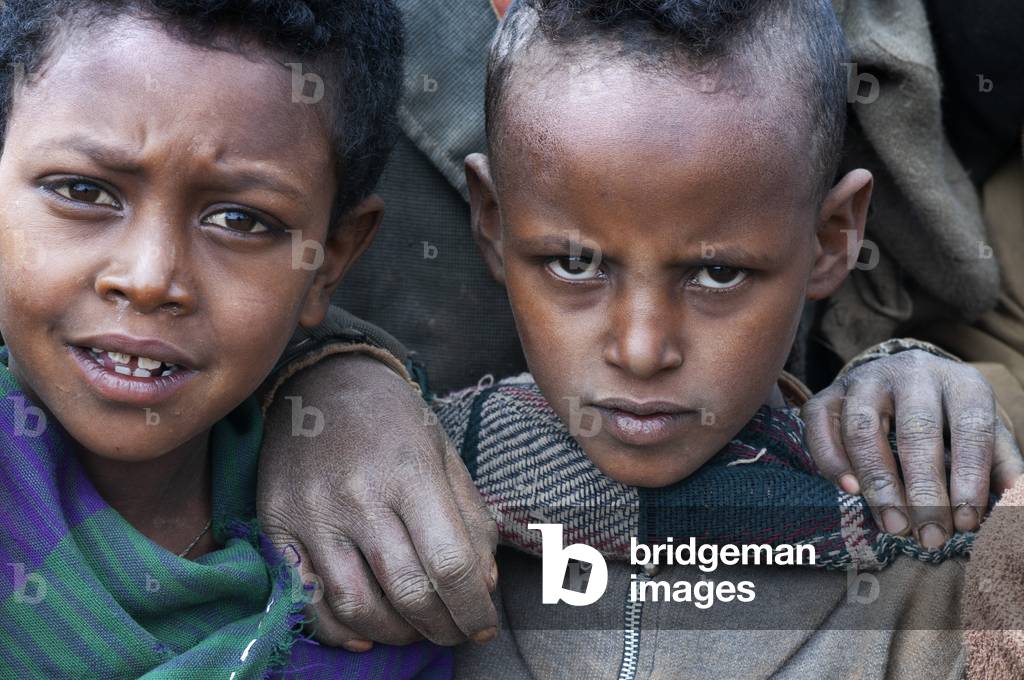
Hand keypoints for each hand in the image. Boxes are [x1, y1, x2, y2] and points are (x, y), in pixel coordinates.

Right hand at [257, 354, 497, 650]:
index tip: (484, 627)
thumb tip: (484, 585)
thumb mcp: (444, 453)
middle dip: (441, 627)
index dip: (474, 609)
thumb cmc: (394, 419)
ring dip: (395, 634)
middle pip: (407, 591)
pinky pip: (306, 599)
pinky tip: (367, 634)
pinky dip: (338, 631)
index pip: (450, 564)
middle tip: (455, 633)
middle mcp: (359, 496)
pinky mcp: (276, 525)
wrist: (321, 380)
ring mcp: (312, 513)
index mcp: (411, 472)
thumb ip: (470, 518)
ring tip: (416, 630)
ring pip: (356, 605)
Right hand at [803, 349, 1023, 548]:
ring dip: (878, 481)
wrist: (901, 378)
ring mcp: (864, 379)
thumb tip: (1017, 502)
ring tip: (893, 525)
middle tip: (930, 537)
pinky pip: (819, 424)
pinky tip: (850, 489)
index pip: (970, 426)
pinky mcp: (828, 392)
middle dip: (924, 490)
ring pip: (863, 427)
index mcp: (960, 381)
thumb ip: (1001, 465)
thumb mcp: (984, 432)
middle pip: (917, 429)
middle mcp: (912, 372)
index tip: (967, 521)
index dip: (969, 475)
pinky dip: (831, 459)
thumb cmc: (949, 417)